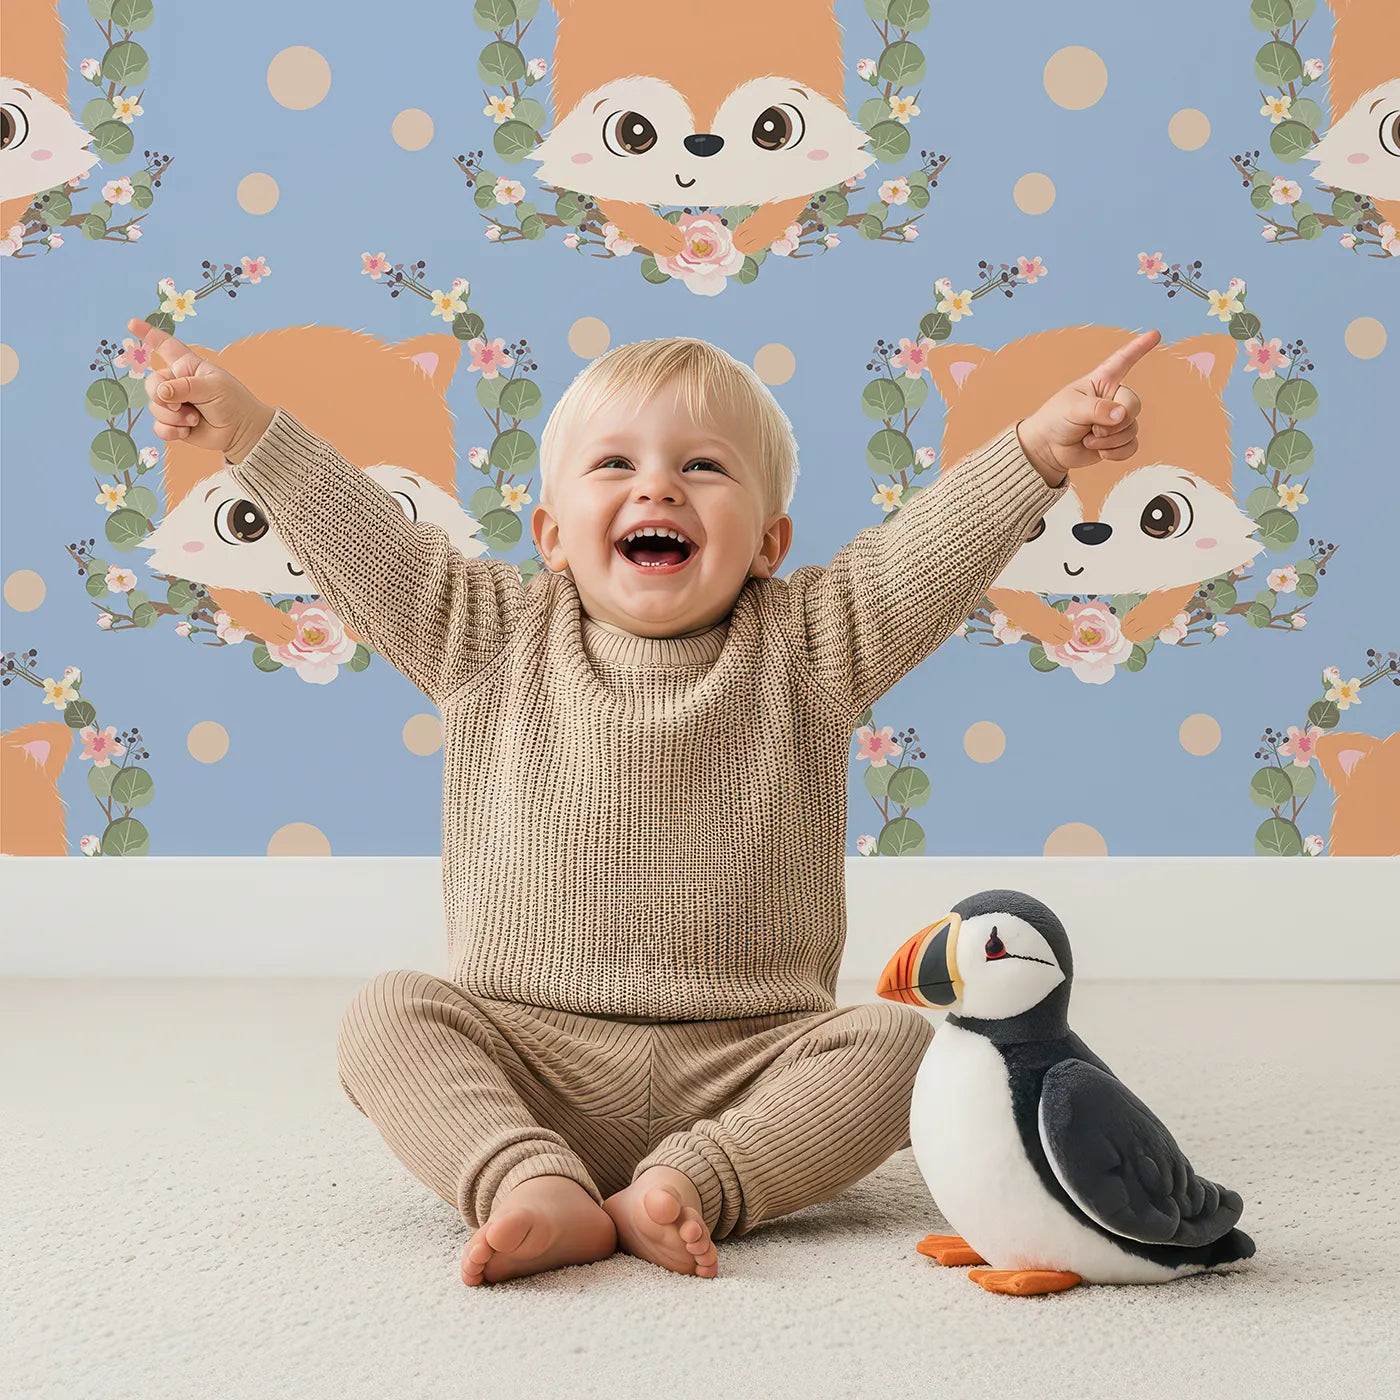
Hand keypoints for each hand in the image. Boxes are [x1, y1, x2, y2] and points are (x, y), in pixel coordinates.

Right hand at [124, 317, 273, 462]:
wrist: (241, 431)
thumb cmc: (232, 402)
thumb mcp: (212, 387)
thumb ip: (184, 387)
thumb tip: (161, 393)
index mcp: (187, 365)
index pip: (164, 346)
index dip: (147, 334)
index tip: (131, 323)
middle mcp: (177, 382)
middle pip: (151, 383)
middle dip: (162, 397)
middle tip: (181, 406)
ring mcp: (174, 403)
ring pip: (154, 407)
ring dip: (174, 417)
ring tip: (195, 419)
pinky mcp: (174, 423)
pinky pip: (158, 427)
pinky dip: (171, 431)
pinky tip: (186, 430)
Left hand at [1016, 328, 1160, 485]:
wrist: (1047, 449)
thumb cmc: (1055, 420)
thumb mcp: (1072, 408)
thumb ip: (1098, 409)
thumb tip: (1121, 415)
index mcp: (1102, 381)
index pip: (1123, 361)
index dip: (1139, 348)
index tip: (1155, 334)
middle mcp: (1113, 398)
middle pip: (1134, 405)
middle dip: (1115, 421)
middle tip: (1093, 429)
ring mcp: (1116, 420)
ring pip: (1132, 429)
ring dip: (1109, 440)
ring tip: (1088, 439)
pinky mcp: (1117, 441)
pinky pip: (1131, 446)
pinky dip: (1115, 452)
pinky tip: (1100, 451)